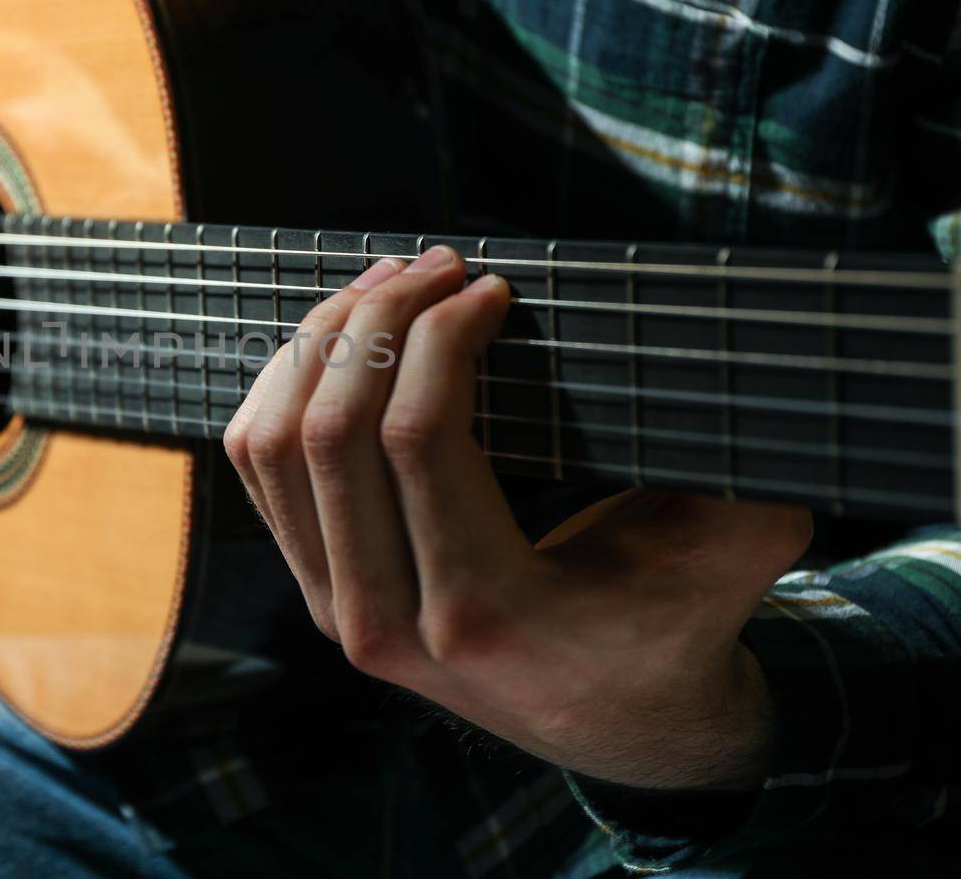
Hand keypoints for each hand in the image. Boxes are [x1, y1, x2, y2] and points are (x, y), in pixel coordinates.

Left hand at [223, 248, 812, 789]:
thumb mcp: (730, 562)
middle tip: (436, 263)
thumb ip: (734, 476)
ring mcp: (337, 613)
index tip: (492, 287)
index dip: (442, 337)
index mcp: (484, 613)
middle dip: (377, 320)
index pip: (418, 438)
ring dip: (322, 344)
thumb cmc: (677, 634)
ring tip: (386, 284)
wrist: (623, 730)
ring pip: (276, 447)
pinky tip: (337, 339)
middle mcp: (386, 622)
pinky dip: (281, 389)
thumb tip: (723, 359)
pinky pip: (259, 473)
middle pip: (331, 432)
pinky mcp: (317, 592)